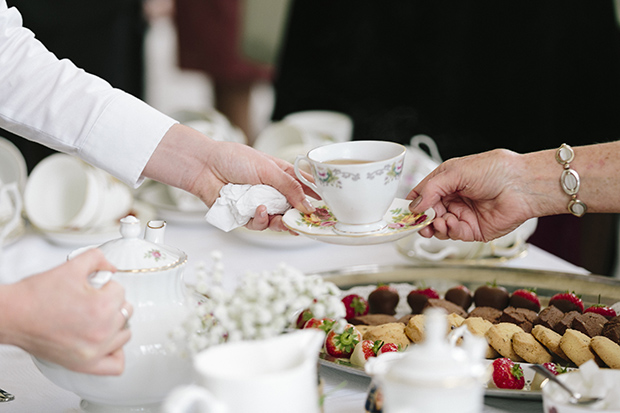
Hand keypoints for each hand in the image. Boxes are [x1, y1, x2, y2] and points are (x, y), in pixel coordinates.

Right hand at [1, 248, 131, 374]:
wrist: (12, 315)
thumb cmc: (35, 296)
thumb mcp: (71, 267)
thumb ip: (97, 258)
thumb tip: (111, 266)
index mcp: (101, 307)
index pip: (120, 291)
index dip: (106, 285)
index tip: (94, 288)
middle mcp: (101, 331)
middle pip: (125, 312)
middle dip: (111, 302)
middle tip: (94, 300)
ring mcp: (94, 350)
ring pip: (124, 334)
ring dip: (116, 323)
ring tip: (99, 317)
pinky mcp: (84, 364)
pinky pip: (115, 364)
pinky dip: (115, 352)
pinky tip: (107, 340)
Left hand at [143, 124, 316, 230]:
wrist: (205, 166)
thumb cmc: (234, 159)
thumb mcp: (268, 169)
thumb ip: (290, 187)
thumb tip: (309, 205)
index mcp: (281, 175)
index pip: (304, 187)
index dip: (315, 198)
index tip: (326, 208)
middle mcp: (272, 191)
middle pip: (293, 209)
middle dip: (299, 217)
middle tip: (305, 222)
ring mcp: (259, 204)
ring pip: (277, 221)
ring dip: (281, 222)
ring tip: (282, 220)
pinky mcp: (245, 216)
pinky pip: (258, 224)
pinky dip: (260, 220)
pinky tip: (258, 211)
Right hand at [407, 149, 536, 241]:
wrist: (523, 185)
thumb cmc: (495, 170)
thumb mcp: (455, 172)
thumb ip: (431, 189)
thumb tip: (415, 206)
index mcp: (447, 181)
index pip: (422, 194)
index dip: (412, 204)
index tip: (403, 212)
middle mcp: (454, 198)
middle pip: (427, 214)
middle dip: (422, 219)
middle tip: (419, 222)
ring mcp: (463, 215)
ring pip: (439, 226)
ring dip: (435, 226)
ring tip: (438, 222)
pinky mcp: (474, 230)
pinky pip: (454, 234)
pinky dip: (449, 231)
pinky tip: (451, 223)